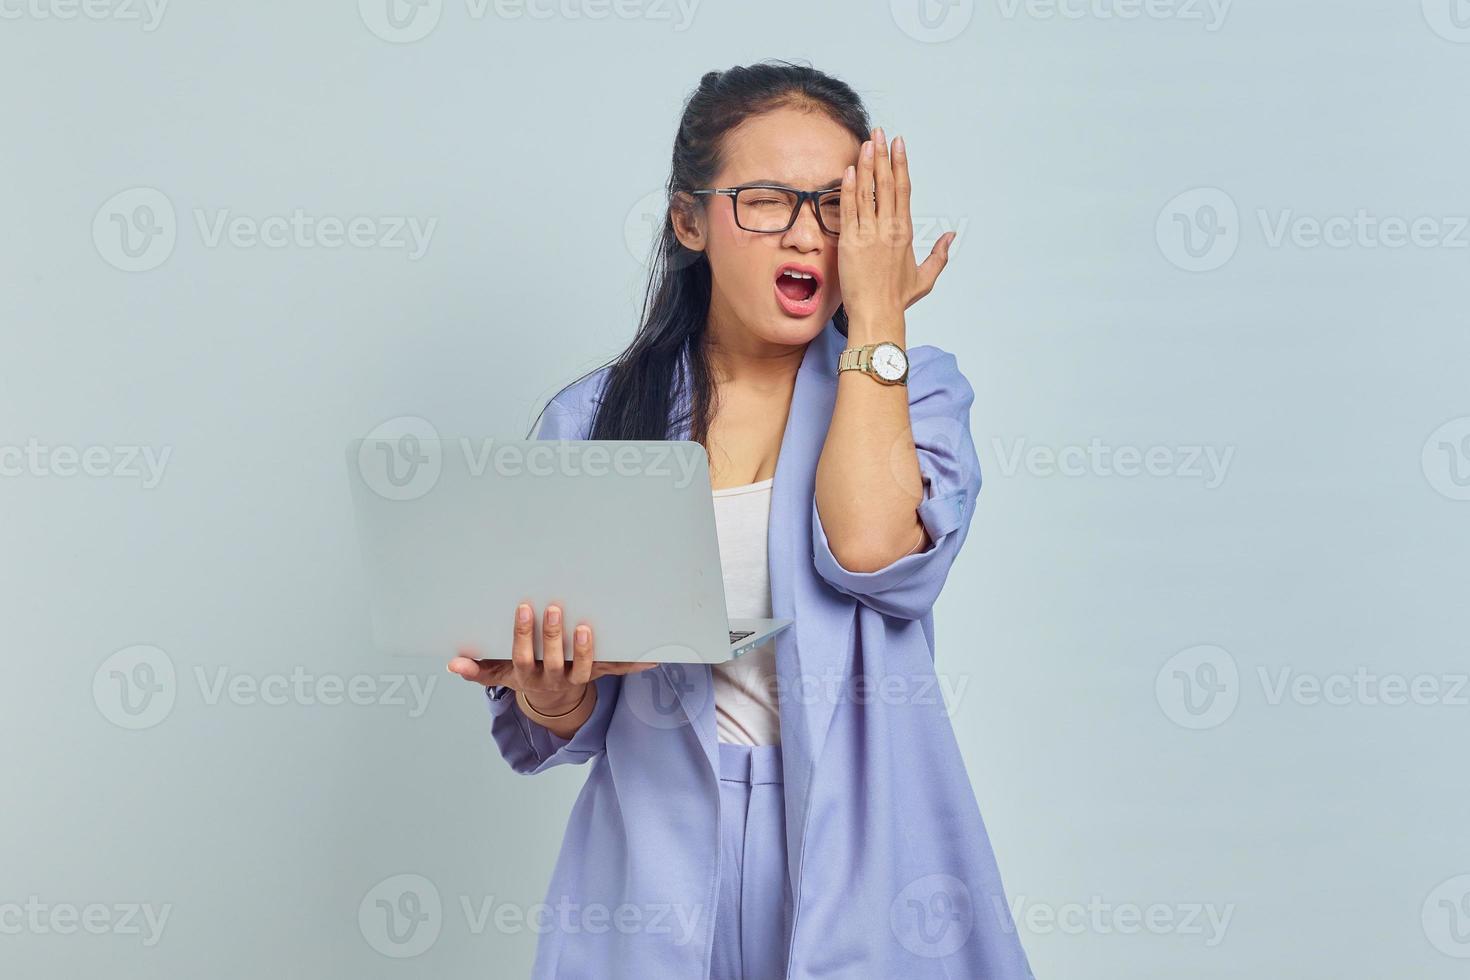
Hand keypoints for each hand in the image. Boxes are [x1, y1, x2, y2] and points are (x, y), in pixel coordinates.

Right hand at [447, 602, 655, 712]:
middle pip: (554, 660)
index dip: (524, 635)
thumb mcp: (500, 674)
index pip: (523, 656)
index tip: (525, 609)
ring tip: (586, 628)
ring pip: (584, 669)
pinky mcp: (599, 674)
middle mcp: (554, 678)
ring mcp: (578, 678)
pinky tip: (653, 656)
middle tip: (555, 609)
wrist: (553, 702)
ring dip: (586, 651)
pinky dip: (635, 665)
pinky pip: (617, 671)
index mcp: (528, 675)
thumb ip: (478, 670)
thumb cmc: (525, 676)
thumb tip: (453, 663)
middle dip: (553, 636)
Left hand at [837, 127, 955, 323]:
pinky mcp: (851, 242)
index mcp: (905, 232)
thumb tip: (950, 236)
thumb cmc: (897, 299)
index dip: (901, 164)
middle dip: (883, 155)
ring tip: (866, 142)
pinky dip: (849, 188)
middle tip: (880, 132)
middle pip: (887, 183)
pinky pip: (849, 209)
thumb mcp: (925, 277)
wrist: (877, 314)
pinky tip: (850, 169)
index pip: (904, 190)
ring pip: (869, 191)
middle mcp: (889, 228)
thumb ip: (939, 255)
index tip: (898, 145)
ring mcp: (869, 234)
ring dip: (867, 164)